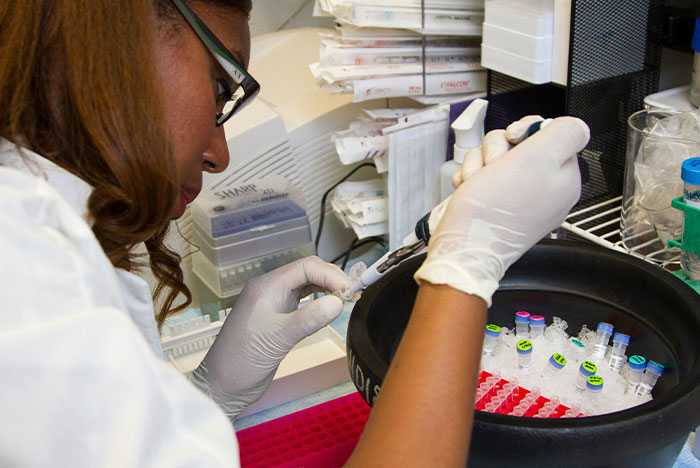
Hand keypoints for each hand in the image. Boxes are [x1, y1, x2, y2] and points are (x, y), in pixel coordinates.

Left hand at [188, 256, 350, 420]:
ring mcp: (273, 303)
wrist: (221, 386)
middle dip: (331, 279)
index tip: (350, 289)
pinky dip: (318, 301)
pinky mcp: (277, 317)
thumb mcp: (278, 339)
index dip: (331, 274)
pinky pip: (302, 300)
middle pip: (307, 272)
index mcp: (267, 286)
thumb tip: (339, 302)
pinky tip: (328, 308)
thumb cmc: (242, 361)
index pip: (305, 267)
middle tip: (352, 295)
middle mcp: (270, 289)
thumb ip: (309, 319)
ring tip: (345, 300)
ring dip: (326, 288)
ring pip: (305, 285)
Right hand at [415, 116, 589, 305]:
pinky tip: (472, 190)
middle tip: (496, 164)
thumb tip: (576, 128)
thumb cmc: (496, 210)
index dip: (528, 130)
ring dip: (480, 163)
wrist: (464, 247)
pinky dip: (472, 178)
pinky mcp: (495, 204)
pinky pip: (483, 176)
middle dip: (498, 148)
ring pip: (497, 157)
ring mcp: (518, 198)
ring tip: (479, 181)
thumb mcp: (539, 157)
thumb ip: (566, 133)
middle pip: (520, 143)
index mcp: (564, 179)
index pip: (551, 133)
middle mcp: (544, 189)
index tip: (515, 138)